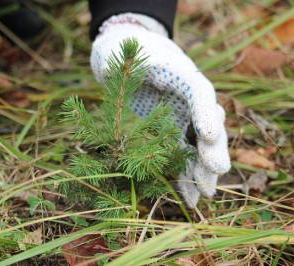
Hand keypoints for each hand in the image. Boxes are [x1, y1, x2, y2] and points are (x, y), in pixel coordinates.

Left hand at [90, 13, 230, 207]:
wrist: (128, 57)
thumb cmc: (127, 53)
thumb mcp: (123, 54)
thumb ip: (123, 65)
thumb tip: (110, 70)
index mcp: (181, 74)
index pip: (200, 92)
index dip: (206, 112)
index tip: (208, 134)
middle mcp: (188, 99)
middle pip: (208, 123)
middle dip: (213, 148)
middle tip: (217, 169)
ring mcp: (181, 117)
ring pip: (198, 145)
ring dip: (203, 169)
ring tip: (205, 194)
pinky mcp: (170, 132)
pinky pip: (181, 155)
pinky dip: (184, 175)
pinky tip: (188, 196)